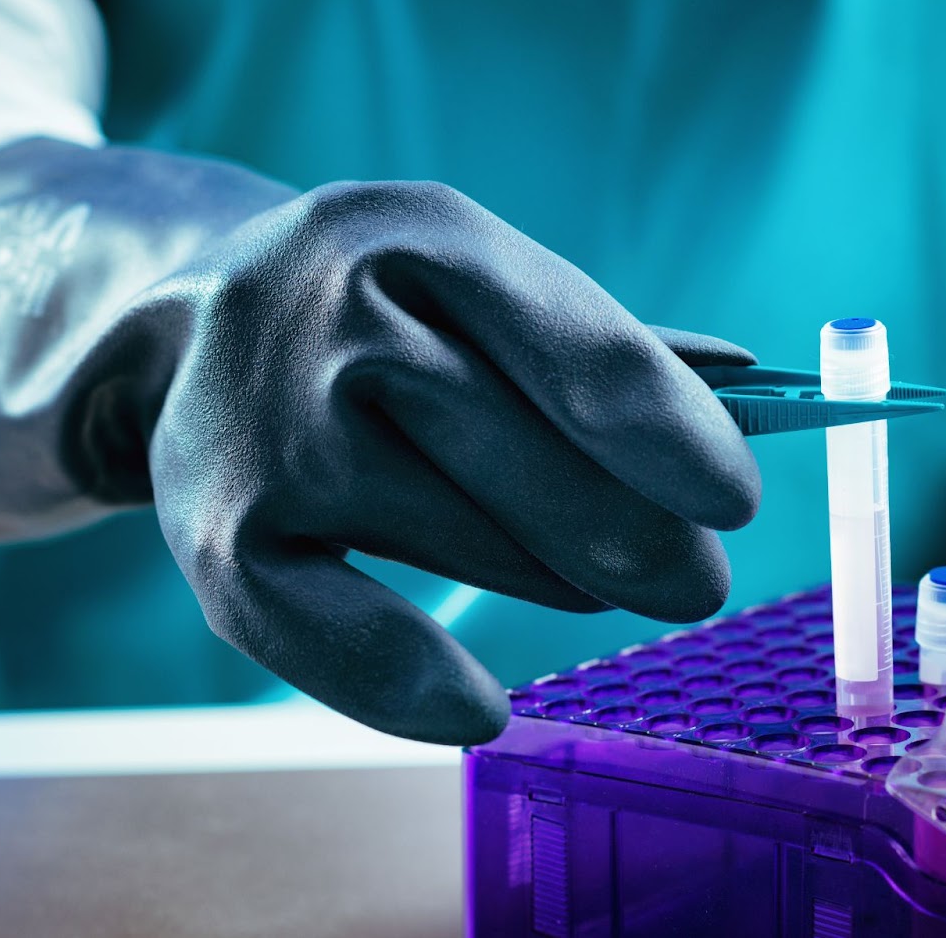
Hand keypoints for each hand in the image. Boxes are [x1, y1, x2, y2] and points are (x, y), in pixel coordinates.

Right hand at [0, 139, 759, 743]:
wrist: (186, 324)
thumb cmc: (388, 313)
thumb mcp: (481, 284)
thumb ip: (607, 344)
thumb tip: (759, 394)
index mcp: (432, 236)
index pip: (587, 357)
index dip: (677, 442)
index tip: (737, 506)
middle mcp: (341, 317)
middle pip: (543, 470)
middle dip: (641, 544)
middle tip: (692, 585)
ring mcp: (272, 424)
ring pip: (476, 551)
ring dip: (553, 581)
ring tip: (573, 573)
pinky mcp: (218, 529)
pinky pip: (341, 636)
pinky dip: (413, 686)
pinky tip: (478, 709)